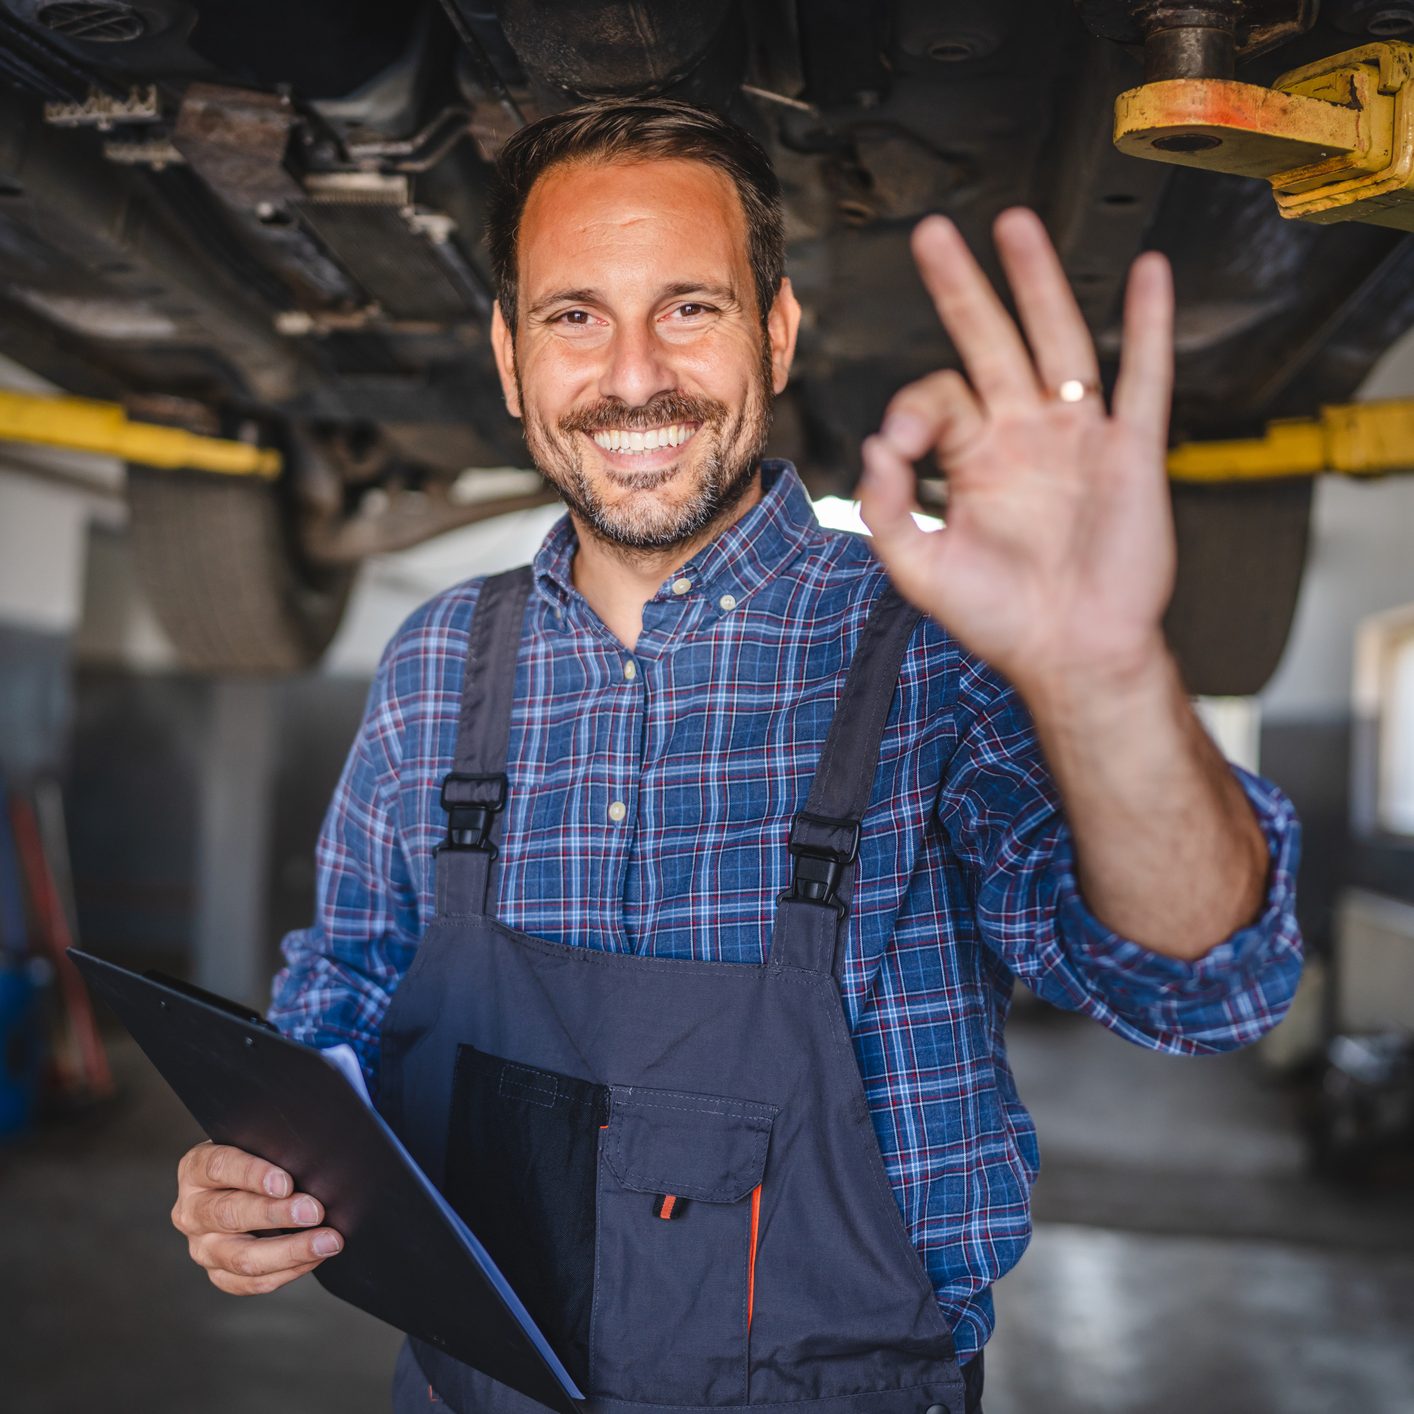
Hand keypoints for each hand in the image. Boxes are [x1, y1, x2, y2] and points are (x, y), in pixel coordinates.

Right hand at [172, 1140, 342, 1294]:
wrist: (241, 1185)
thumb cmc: (257, 1157)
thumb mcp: (257, 1142)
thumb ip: (273, 1146)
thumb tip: (311, 1158)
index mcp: (195, 1169)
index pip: (219, 1167)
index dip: (252, 1174)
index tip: (286, 1183)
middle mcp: (192, 1210)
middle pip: (230, 1215)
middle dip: (277, 1214)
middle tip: (315, 1211)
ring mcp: (201, 1247)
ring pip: (241, 1258)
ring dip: (289, 1251)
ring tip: (326, 1242)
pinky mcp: (217, 1274)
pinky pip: (250, 1283)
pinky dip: (287, 1272)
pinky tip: (315, 1257)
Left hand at [857, 208, 1176, 699]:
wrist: (1071, 655)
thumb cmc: (1001, 619)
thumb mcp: (921, 570)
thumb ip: (888, 510)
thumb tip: (872, 449)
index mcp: (974, 459)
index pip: (938, 397)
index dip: (913, 409)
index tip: (900, 445)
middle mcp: (1023, 436)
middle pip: (990, 341)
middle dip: (963, 287)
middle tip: (934, 235)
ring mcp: (1078, 438)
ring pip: (1059, 342)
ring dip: (1039, 283)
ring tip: (1016, 227)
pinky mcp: (1132, 453)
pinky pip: (1144, 380)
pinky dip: (1148, 327)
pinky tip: (1148, 274)